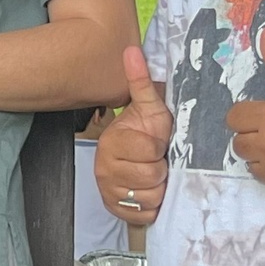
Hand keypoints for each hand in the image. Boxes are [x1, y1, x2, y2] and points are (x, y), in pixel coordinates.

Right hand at [95, 45, 171, 223]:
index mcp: (113, 142)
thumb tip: (132, 50)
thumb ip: (141, 82)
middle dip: (161, 169)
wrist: (133, 156)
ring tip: (153, 176)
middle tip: (156, 160)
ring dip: (158, 188)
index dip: (159, 148)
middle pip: (151, 177)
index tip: (155, 142)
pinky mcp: (116, 210)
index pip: (149, 152)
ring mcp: (108, 191)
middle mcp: (104, 169)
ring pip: (149, 198)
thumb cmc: (145, 131)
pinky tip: (148, 191)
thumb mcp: (148, 106)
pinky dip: (151, 207)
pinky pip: (144, 215)